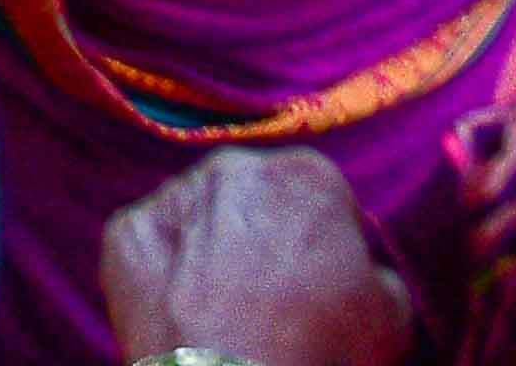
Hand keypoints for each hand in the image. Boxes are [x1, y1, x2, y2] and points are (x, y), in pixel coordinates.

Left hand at [101, 152, 408, 365]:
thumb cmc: (322, 351)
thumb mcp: (391, 317)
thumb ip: (378, 274)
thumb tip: (359, 270)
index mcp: (305, 175)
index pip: (322, 199)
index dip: (326, 245)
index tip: (323, 287)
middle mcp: (234, 168)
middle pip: (255, 198)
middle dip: (264, 236)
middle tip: (271, 300)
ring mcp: (172, 196)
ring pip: (199, 218)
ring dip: (211, 250)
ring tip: (224, 313)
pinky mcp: (125, 233)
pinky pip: (152, 247)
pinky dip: (165, 275)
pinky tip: (183, 315)